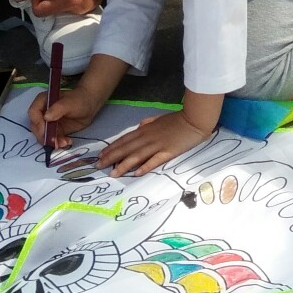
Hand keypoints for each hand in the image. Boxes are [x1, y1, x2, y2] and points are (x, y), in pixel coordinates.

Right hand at [28, 84, 103, 147]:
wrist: (89, 106)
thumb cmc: (79, 100)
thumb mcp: (70, 103)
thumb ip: (58, 108)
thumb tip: (46, 117)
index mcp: (43, 101)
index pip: (33, 113)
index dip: (37, 123)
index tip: (45, 132)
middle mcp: (42, 112)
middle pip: (35, 127)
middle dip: (44, 136)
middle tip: (55, 142)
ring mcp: (48, 123)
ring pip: (43, 136)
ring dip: (51, 142)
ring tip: (64, 143)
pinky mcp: (54, 131)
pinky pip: (52, 140)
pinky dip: (58, 143)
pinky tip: (67, 142)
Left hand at [98, 111, 214, 176]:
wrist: (194, 120)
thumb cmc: (177, 120)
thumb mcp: (159, 119)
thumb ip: (148, 123)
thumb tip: (139, 126)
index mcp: (144, 129)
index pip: (124, 140)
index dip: (111, 148)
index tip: (101, 155)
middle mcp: (147, 137)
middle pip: (126, 148)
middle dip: (111, 157)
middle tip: (98, 166)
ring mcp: (157, 145)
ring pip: (136, 156)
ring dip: (123, 165)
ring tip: (113, 173)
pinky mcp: (168, 152)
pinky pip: (154, 160)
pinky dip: (145, 166)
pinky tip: (136, 173)